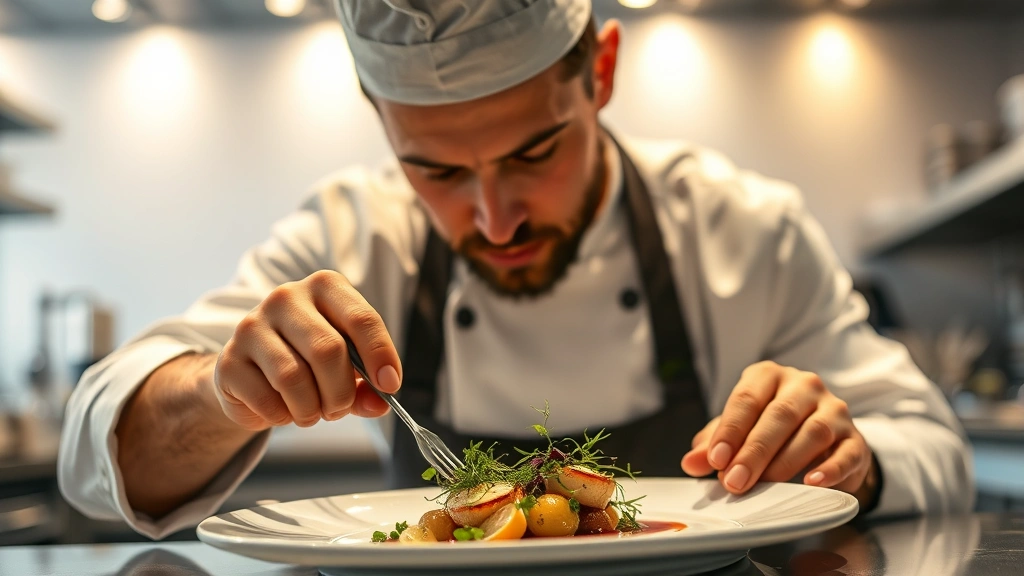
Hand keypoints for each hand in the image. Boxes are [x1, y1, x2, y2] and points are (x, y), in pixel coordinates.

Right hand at [213, 270, 398, 430]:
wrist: (250, 376)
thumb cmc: (307, 363)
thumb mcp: (345, 369)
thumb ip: (367, 386)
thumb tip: (380, 403)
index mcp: (325, 287)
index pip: (361, 318)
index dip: (381, 354)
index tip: (390, 385)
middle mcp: (287, 297)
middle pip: (327, 349)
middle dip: (341, 392)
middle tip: (339, 409)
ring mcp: (252, 325)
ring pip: (294, 377)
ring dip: (311, 409)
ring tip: (312, 413)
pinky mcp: (229, 359)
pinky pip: (266, 399)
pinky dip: (282, 416)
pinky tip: (282, 410)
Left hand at [681, 361, 876, 502]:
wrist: (822, 441)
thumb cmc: (770, 430)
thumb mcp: (738, 432)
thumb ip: (713, 445)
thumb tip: (691, 462)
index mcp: (768, 376)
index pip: (746, 399)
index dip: (730, 431)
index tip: (715, 460)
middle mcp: (804, 386)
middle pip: (779, 416)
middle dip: (754, 452)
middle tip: (734, 481)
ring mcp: (834, 409)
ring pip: (813, 432)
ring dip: (785, 462)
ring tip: (765, 486)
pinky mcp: (855, 438)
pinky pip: (847, 452)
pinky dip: (830, 469)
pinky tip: (812, 483)